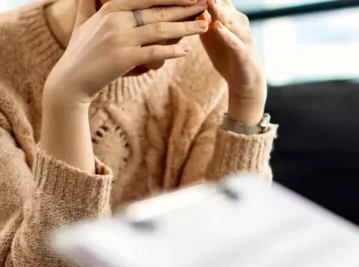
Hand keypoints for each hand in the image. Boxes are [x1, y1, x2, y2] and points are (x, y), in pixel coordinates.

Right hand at [44, 0, 208, 105]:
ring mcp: (120, 38)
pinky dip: (172, 51)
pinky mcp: (124, 59)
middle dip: (184, 7)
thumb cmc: (79, 53)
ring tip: (204, 26)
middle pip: (157, 10)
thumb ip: (88, 4)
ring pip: (160, 29)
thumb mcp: (82, 23)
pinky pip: (154, 52)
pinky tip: (187, 50)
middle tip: (204, 4)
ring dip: (185, 28)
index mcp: (110, 8)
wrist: (70, 81)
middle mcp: (116, 19)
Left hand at [199, 0, 265, 125]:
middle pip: (224, 6)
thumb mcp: (211, 36)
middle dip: (214, 0)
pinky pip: (234, 42)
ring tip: (209, 1)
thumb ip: (202, 21)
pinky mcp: (243, 53)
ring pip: (230, 21)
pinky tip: (216, 27)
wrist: (245, 81)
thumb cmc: (227, 55)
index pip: (219, 0)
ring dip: (219, 12)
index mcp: (230, 17)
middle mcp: (238, 23)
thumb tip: (191, 8)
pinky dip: (225, 34)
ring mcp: (243, 37)